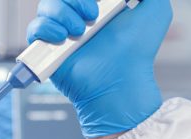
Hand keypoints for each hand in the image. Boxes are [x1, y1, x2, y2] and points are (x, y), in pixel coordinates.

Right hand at [27, 0, 171, 137]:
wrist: (120, 79)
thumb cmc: (138, 51)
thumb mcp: (156, 10)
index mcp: (99, 7)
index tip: (100, 2)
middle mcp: (77, 19)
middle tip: (93, 15)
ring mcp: (61, 35)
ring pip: (46, 6)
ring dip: (62, 12)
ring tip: (80, 31)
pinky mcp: (48, 51)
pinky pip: (34, 29)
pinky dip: (46, 27)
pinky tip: (63, 37)